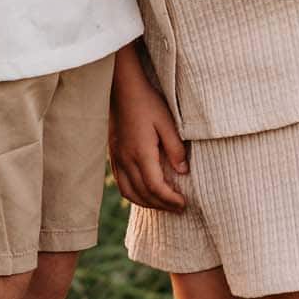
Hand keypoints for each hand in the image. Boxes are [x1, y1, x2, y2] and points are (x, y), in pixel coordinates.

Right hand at [109, 58, 188, 210]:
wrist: (122, 90)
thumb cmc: (147, 102)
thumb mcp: (168, 121)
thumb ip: (176, 148)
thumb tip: (183, 171)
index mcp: (141, 153)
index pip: (156, 187)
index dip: (170, 200)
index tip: (184, 203)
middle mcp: (126, 160)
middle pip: (143, 194)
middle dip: (162, 205)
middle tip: (179, 209)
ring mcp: (117, 159)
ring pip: (130, 193)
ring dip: (147, 203)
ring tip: (164, 205)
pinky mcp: (114, 156)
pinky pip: (121, 184)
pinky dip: (134, 195)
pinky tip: (145, 194)